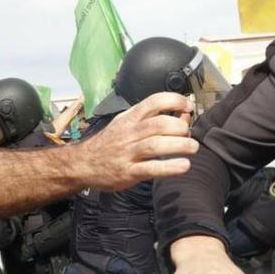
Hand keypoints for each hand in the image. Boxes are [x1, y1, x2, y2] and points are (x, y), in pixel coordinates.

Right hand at [77, 92, 197, 190]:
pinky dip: (170, 167)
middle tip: (188, 134)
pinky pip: (151, 168)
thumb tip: (182, 115)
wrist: (82, 164)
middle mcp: (129, 133)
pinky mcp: (128, 173)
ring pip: (156, 145)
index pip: (154, 101)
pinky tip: (183, 166)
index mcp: (129, 118)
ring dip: (179, 145)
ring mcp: (127, 153)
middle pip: (159, 124)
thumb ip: (150, 119)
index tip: (188, 106)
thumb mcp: (125, 125)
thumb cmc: (110, 144)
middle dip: (180, 127)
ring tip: (192, 148)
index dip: (175, 101)